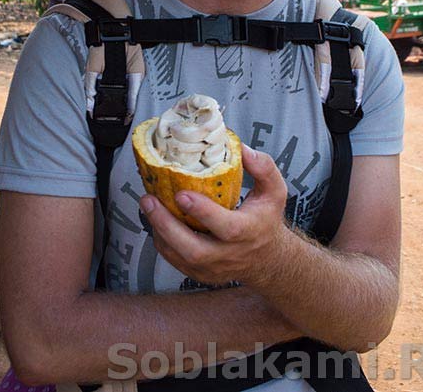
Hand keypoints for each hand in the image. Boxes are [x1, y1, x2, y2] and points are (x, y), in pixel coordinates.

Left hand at [139, 144, 289, 288]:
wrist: (267, 259)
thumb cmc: (266, 218)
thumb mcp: (274, 190)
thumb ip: (264, 168)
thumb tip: (242, 149)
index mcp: (249, 231)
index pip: (226, 227)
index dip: (203, 212)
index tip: (181, 194)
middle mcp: (230, 254)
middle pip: (194, 250)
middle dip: (167, 226)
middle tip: (149, 200)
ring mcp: (214, 268)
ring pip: (180, 257)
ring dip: (159, 232)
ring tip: (148, 205)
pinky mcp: (201, 274)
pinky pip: (176, 261)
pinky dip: (162, 241)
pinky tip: (155, 219)